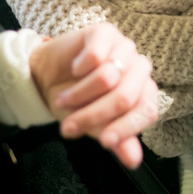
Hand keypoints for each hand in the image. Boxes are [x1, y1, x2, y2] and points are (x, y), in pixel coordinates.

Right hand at [29, 22, 159, 169]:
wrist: (46, 77)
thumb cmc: (76, 101)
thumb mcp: (94, 125)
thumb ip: (117, 140)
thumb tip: (134, 161)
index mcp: (144, 93)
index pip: (146, 111)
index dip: (126, 129)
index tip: (104, 143)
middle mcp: (140, 69)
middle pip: (124, 98)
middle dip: (93, 115)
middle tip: (69, 126)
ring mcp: (125, 48)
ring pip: (107, 77)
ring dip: (79, 94)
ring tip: (63, 100)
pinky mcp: (106, 32)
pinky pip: (96, 56)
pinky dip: (80, 67)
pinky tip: (74, 69)